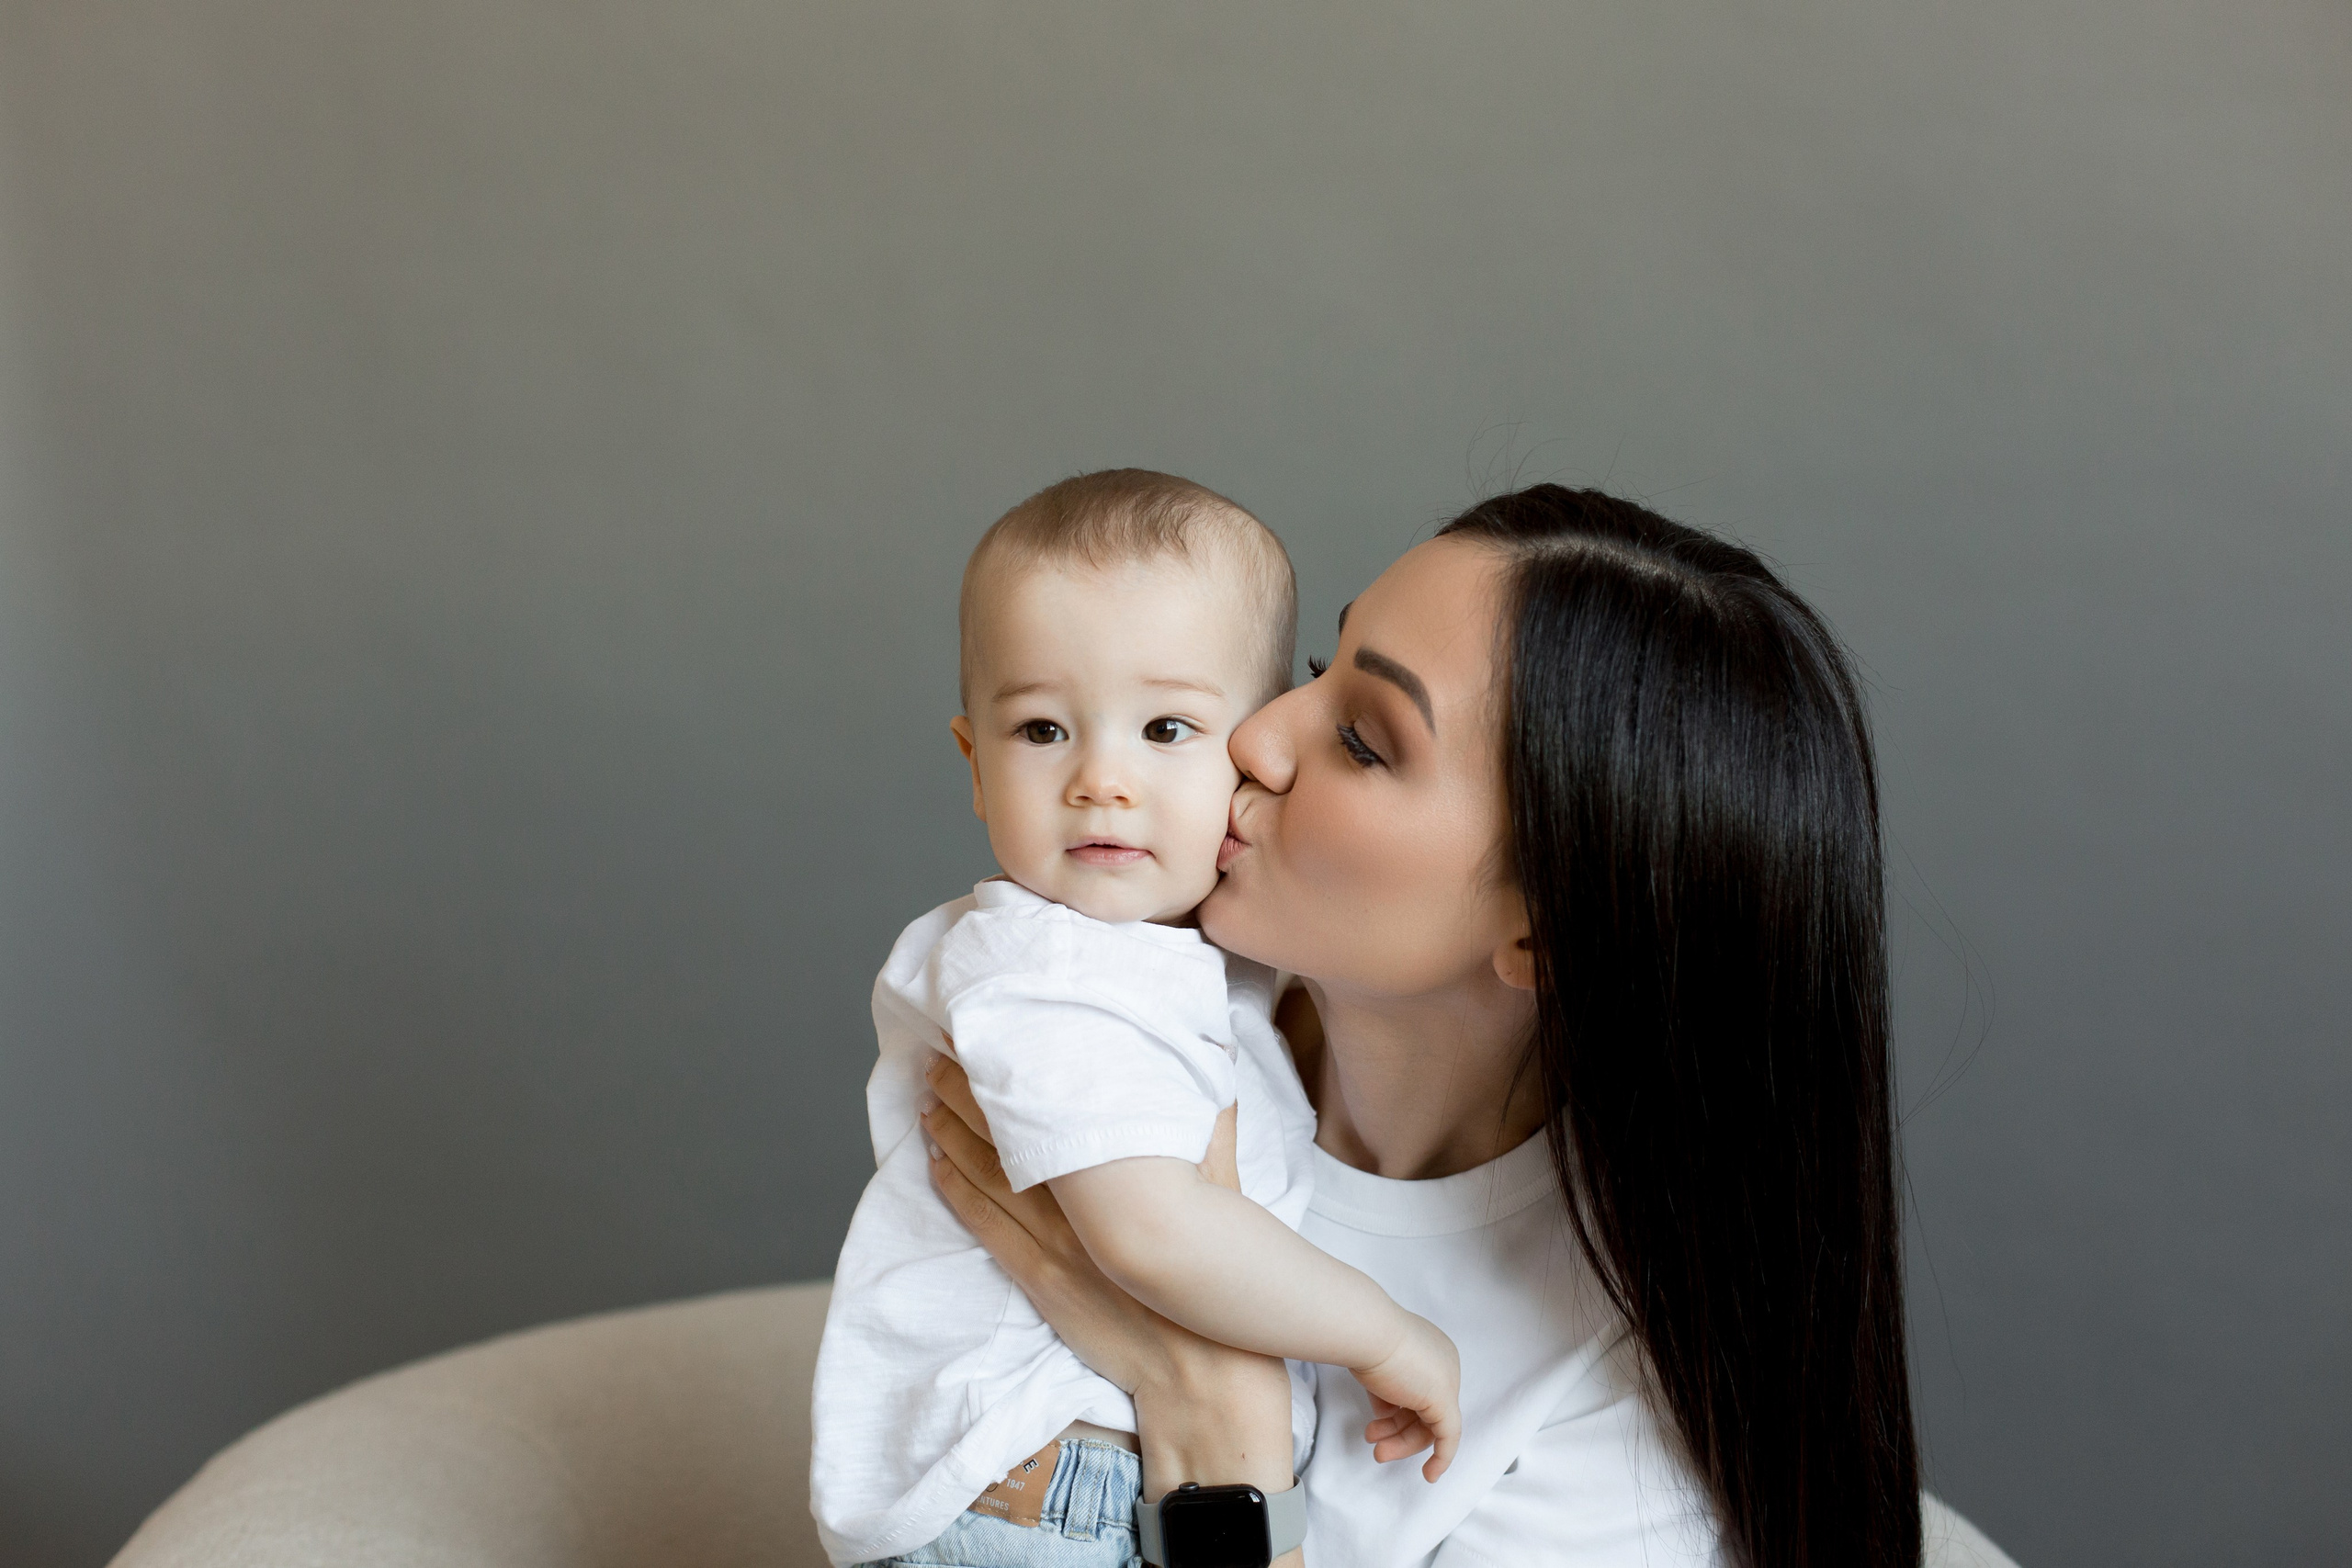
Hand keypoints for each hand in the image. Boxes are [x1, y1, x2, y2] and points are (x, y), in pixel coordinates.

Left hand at [923, 1055, 1298, 1551]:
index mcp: (1117, 1182)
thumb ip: (1212, 1141)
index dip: (1014, 1068)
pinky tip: (933, 1159)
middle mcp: (1076, 1207)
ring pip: (986, 1174)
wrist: (1203, 1382)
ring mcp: (1052, 1245)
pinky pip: (984, 1226)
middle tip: (942, 1041)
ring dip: (952, 1128)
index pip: (1051, 1109)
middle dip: (971, 1085)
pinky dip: (954, 1188)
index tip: (989, 1029)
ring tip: (927, 1086)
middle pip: (1008, 1132)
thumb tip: (1212, 1083)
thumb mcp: (1227, 1202)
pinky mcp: (1040, 1282)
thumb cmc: (1220, 1292)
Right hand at [1352, 1313, 1462, 1480]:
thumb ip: (1386, 1389)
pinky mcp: (1444, 1401)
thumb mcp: (1378, 1367)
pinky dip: (1441, 1458)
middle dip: (1397, 1431)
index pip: (1419, 1392)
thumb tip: (1387, 1411)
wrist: (1365, 1330)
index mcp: (1431, 1350)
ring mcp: (1446, 1382)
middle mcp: (1444, 1364)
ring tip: (1378, 1451)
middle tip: (1373, 1443)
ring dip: (1401, 1442)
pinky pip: (1448, 1436)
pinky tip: (1430, 1475)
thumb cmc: (1365, 1339)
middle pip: (1424, 1410)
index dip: (1397, 1412)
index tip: (1375, 1422)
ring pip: (1429, 1425)